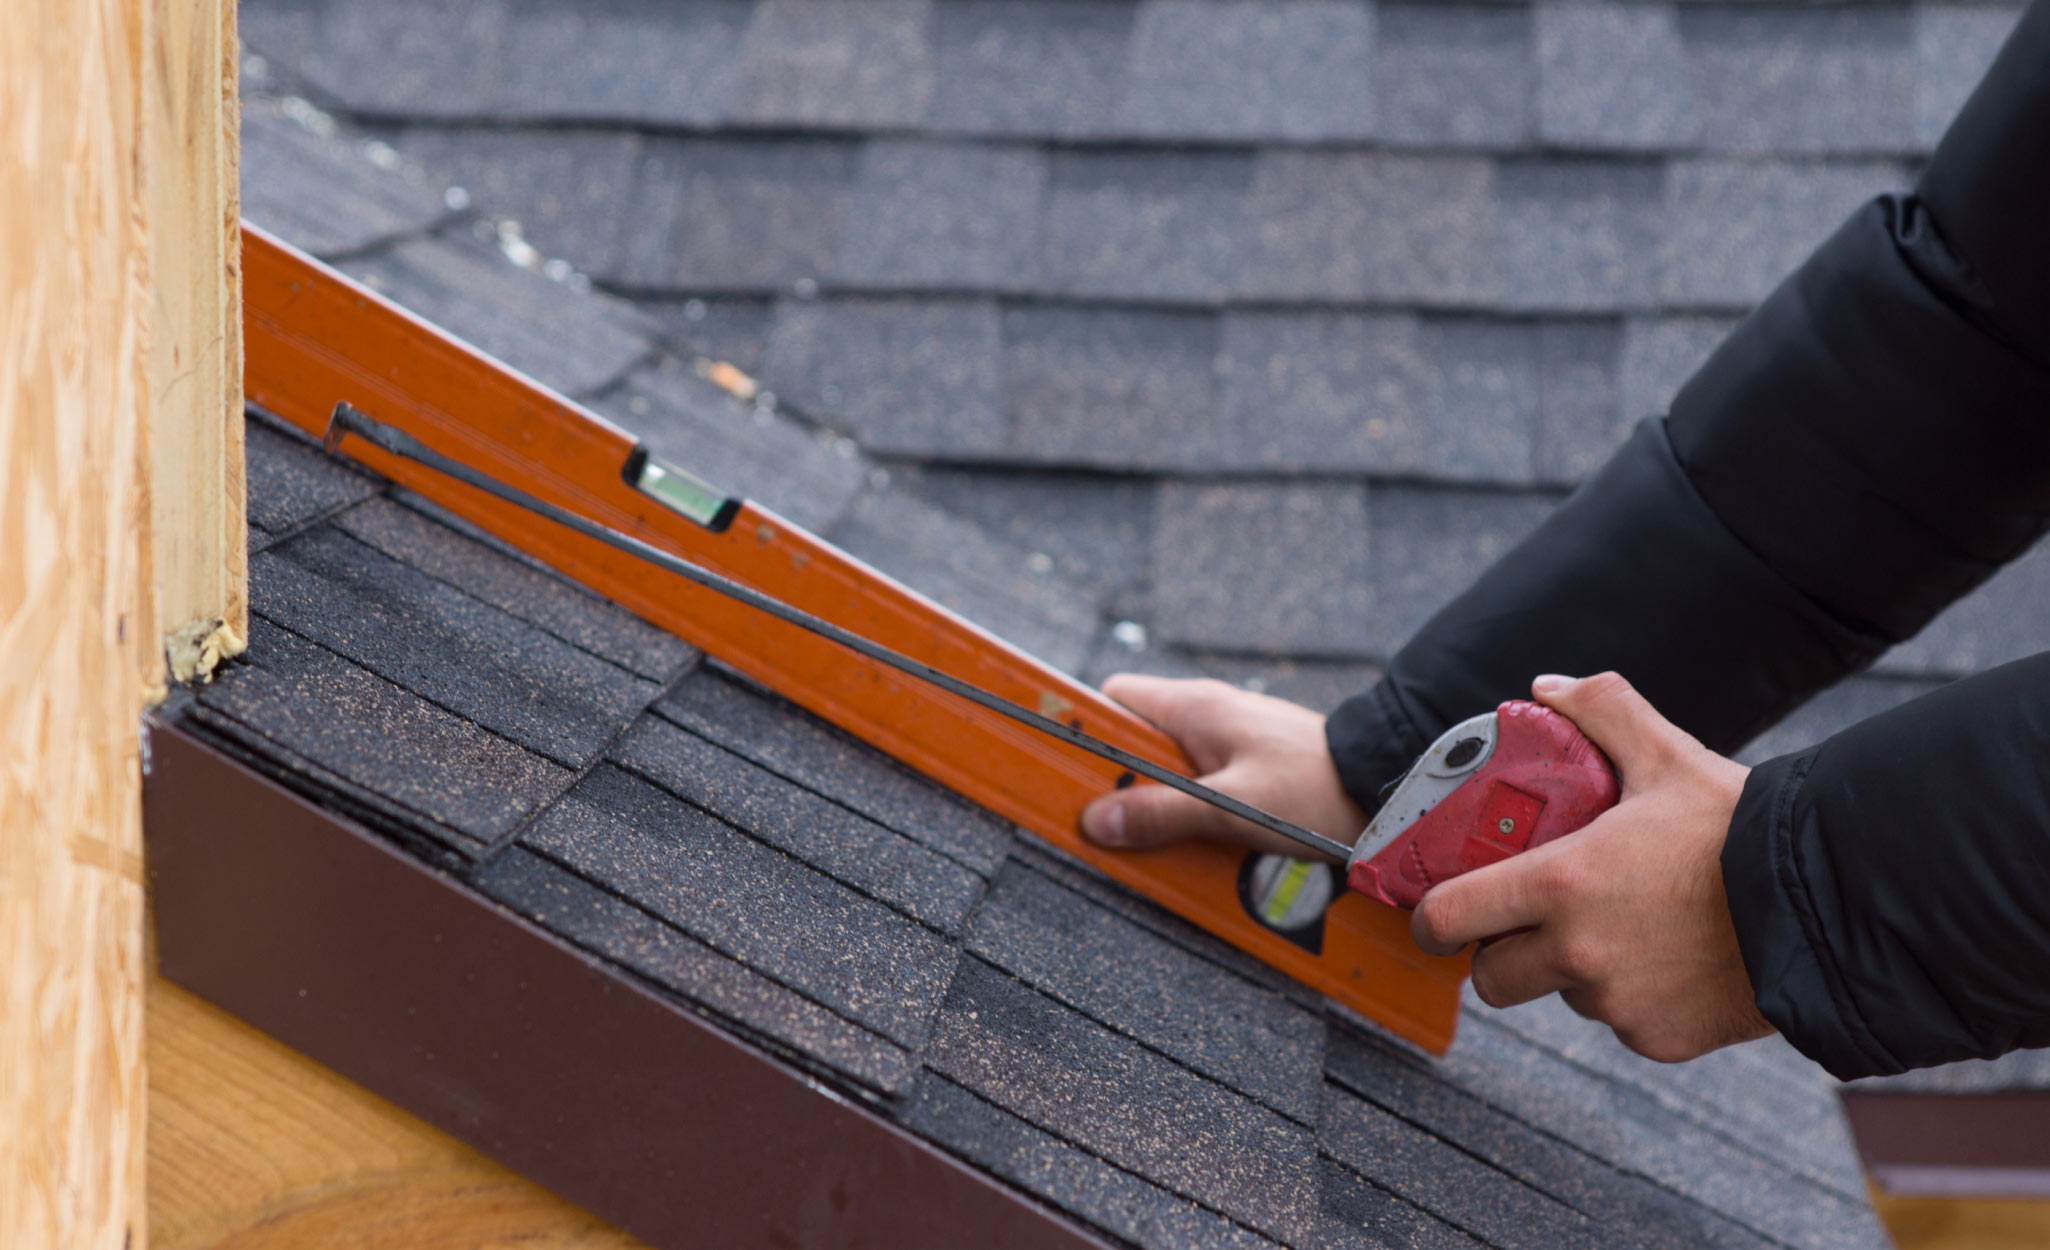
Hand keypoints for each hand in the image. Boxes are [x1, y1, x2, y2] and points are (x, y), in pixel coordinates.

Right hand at [1079, 674, 1366, 857]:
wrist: (1388, 784)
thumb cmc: (1317, 786)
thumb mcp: (1233, 808)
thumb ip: (1162, 815)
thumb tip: (1095, 822)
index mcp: (1192, 707)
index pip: (1111, 700)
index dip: (1083, 731)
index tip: (1064, 768)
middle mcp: (1207, 715)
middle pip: (1135, 744)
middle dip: (1122, 785)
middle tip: (1117, 825)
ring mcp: (1230, 740)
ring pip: (1169, 770)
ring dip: (1163, 807)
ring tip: (1167, 843)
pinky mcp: (1251, 766)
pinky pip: (1202, 787)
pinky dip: (1195, 815)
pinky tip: (1206, 845)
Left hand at [1411, 672, 1771, 1061]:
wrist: (1833, 905)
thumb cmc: (1743, 829)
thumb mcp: (1668, 754)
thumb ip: (1600, 712)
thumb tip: (1545, 689)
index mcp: (1562, 882)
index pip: (1450, 917)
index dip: (1434, 919)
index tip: (1439, 914)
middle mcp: (1577, 952)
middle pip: (1492, 978)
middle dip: (1501, 953)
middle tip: (1530, 922)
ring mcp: (1617, 1003)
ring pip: (1563, 996)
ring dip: (1575, 971)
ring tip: (1628, 927)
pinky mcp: (1659, 1040)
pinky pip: (1622, 1023)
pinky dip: (1635, 1000)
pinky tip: (1673, 960)